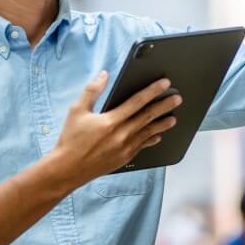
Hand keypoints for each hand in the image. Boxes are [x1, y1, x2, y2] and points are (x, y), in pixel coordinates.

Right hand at [52, 71, 181, 184]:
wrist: (67, 169)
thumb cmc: (70, 139)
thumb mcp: (77, 110)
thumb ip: (92, 90)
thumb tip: (104, 75)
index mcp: (111, 121)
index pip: (137, 102)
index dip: (153, 91)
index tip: (165, 84)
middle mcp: (121, 135)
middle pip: (148, 117)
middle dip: (165, 106)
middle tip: (178, 98)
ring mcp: (125, 148)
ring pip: (149, 133)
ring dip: (163, 124)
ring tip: (174, 118)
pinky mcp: (124, 158)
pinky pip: (142, 146)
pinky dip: (152, 139)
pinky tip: (158, 135)